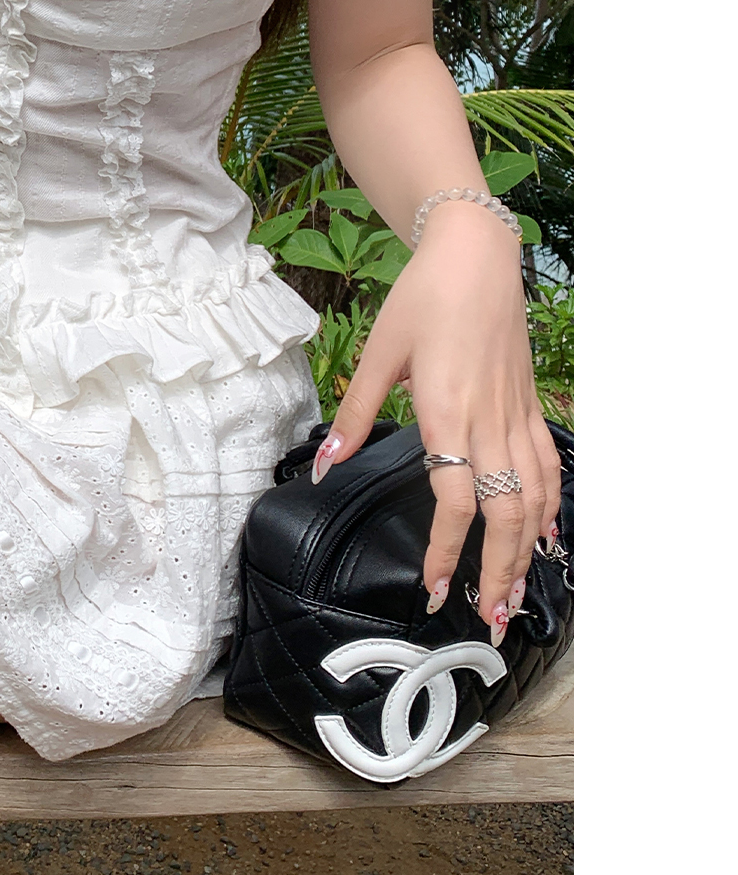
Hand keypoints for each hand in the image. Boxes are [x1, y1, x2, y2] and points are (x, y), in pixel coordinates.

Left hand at [309, 202, 561, 645]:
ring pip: (534, 497)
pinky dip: (552, 505)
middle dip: (497, 571)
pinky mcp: (528, 404)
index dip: (448, 550)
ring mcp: (515, 414)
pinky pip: (548, 466)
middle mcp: (489, 422)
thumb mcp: (377, 355)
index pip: (455, 500)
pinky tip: (548, 534)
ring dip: (528, 550)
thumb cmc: (421, 301)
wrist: (474, 256)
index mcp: (448, 413)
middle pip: (505, 513)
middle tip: (487, 618)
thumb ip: (354, 416)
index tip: (436, 587)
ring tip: (516, 594)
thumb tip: (322, 467)